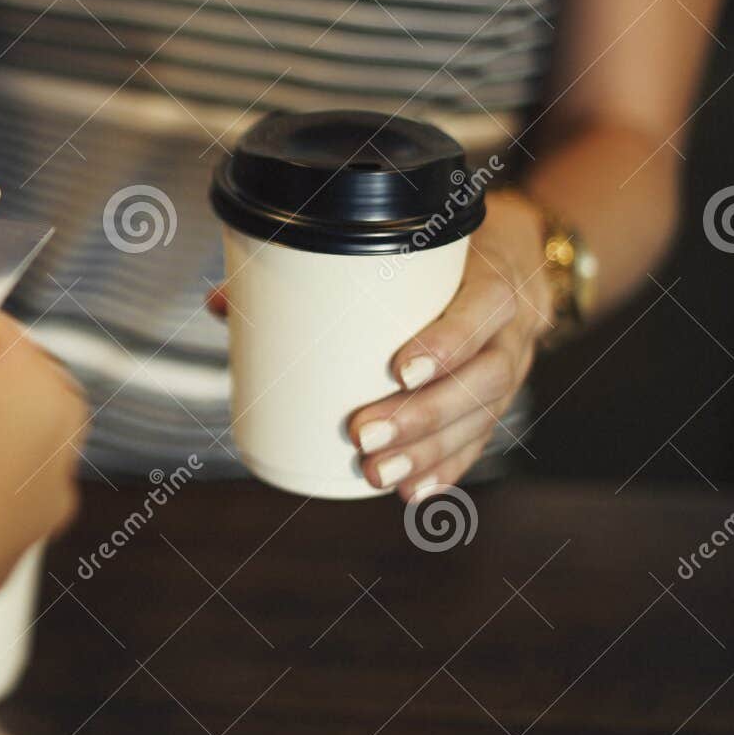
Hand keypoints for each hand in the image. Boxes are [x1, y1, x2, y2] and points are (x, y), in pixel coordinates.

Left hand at [348, 193, 553, 499]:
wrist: (511, 259)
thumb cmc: (436, 253)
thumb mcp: (403, 243)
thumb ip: (319, 268)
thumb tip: (222, 303)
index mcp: (493, 276)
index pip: (487, 306)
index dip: (449, 342)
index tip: (398, 370)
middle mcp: (511, 327)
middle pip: (484, 377)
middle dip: (423, 415)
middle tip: (364, 435)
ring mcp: (511, 368)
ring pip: (484, 417)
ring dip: (428, 452)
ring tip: (377, 473)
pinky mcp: (498, 401)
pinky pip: (480, 441)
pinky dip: (445, 469)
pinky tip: (413, 492)